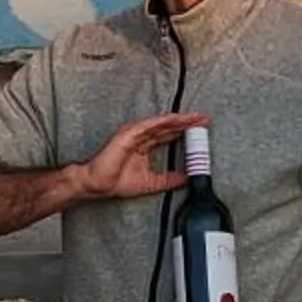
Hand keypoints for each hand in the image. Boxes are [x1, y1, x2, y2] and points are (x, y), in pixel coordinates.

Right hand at [74, 115, 194, 203]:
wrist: (98, 184)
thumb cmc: (116, 181)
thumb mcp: (151, 182)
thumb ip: (168, 180)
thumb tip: (185, 180)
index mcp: (144, 146)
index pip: (168, 136)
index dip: (184, 132)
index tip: (200, 131)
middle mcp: (140, 137)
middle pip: (167, 127)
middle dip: (186, 123)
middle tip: (203, 119)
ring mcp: (134, 134)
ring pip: (160, 123)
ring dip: (178, 119)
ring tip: (193, 118)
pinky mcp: (127, 134)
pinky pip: (148, 125)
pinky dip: (162, 121)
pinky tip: (175, 119)